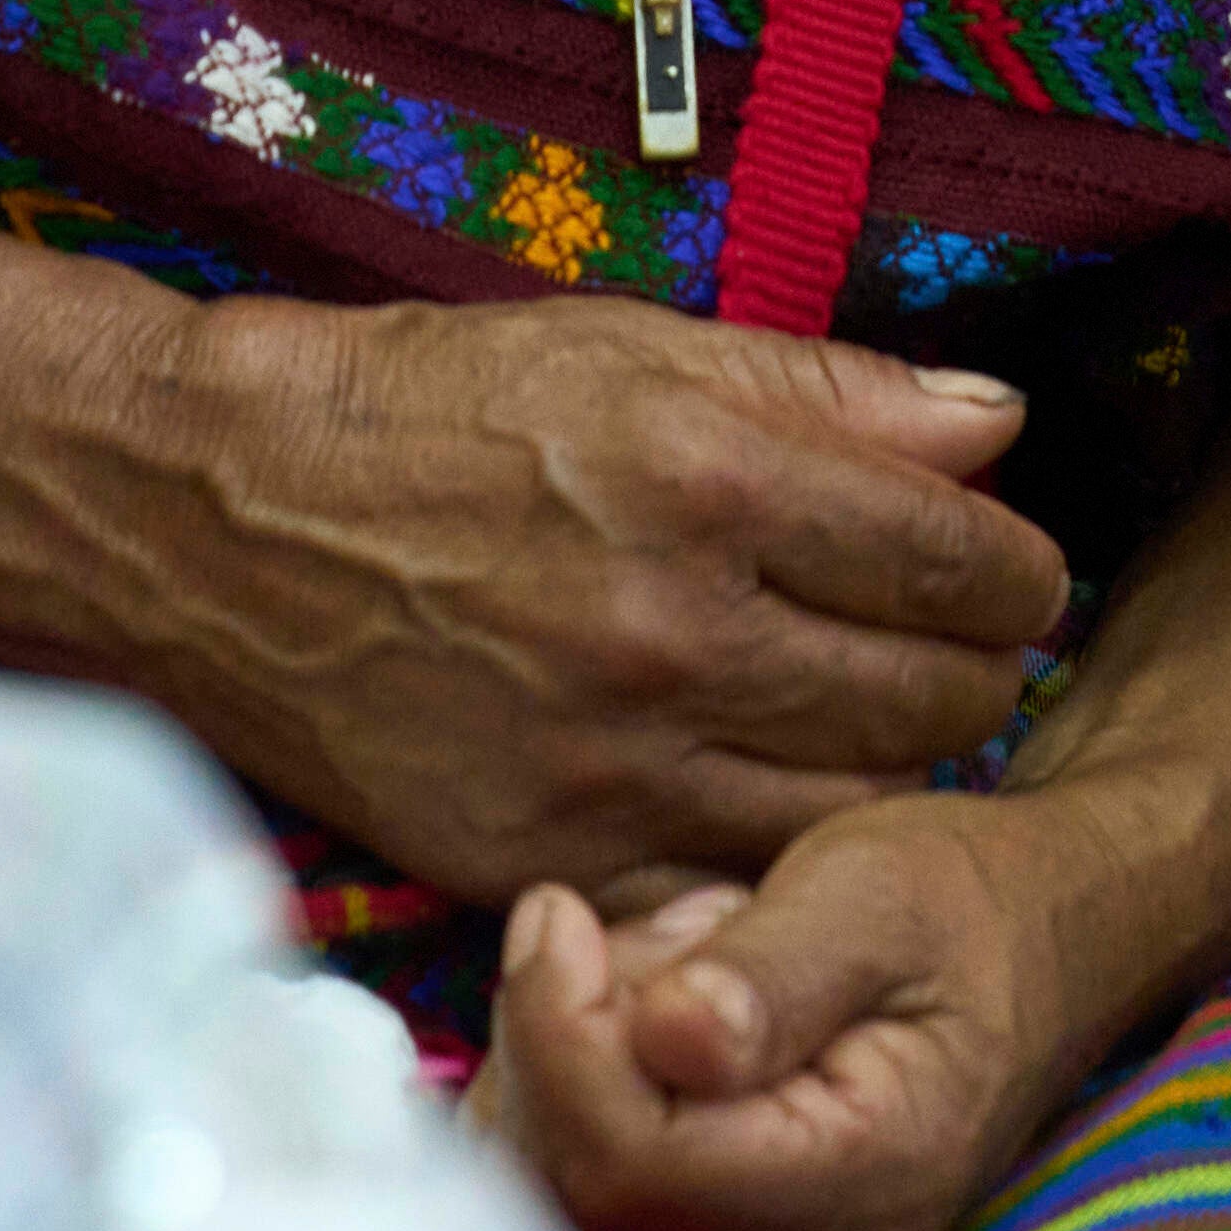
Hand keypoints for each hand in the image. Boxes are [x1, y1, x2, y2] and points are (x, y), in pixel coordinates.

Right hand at [116, 294, 1070, 905]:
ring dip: (890, 768)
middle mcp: (672, 633)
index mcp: (708, 480)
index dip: (1013, 569)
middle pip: (940, 701)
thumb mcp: (628, 346)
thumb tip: (996, 424)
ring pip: (857, 809)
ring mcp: (609, 763)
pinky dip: (771, 847)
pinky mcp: (548, 856)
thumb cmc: (429, 412)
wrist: (216, 523)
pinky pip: (732, 883)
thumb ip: (830, 392)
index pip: (962, 562)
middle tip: (947, 646)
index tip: (1003, 569)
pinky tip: (755, 785)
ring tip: (863, 716)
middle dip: (976, 671)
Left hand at [473, 801, 1099, 1230]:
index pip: (630, 1162)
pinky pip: (588, 1195)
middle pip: (578, 1193)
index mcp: (868, 1184)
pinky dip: (586, 1092)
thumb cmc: (964, 903)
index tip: (557, 912)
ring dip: (574, 1060)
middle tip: (652, 929)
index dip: (558, 1038)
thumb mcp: (876, 892)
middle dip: (564, 1042)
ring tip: (686, 964)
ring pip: (563, 1197)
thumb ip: (772, 973)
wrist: (1042, 947)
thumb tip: (666, 1038)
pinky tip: (664, 1022)